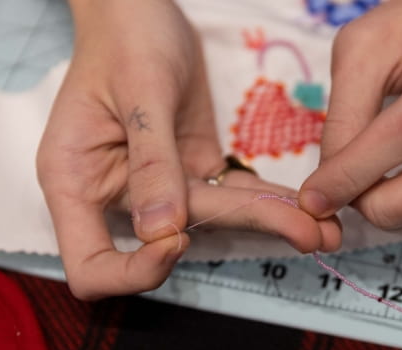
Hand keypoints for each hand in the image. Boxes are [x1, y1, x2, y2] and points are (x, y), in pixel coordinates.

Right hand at [38, 0, 340, 299]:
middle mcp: (117, 197)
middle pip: (173, 244)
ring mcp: (158, 189)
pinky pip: (232, 194)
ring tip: (325, 229)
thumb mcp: (140, 91)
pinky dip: (268, 199)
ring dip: (270, 222)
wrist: (139, 12)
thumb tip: (163, 232)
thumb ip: (152, 161)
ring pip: (214, 219)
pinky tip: (304, 206)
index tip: (176, 239)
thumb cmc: (124, 39)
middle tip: (310, 234)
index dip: (136, 272)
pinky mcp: (192, 173)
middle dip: (242, 236)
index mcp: (76, 185)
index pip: (93, 269)